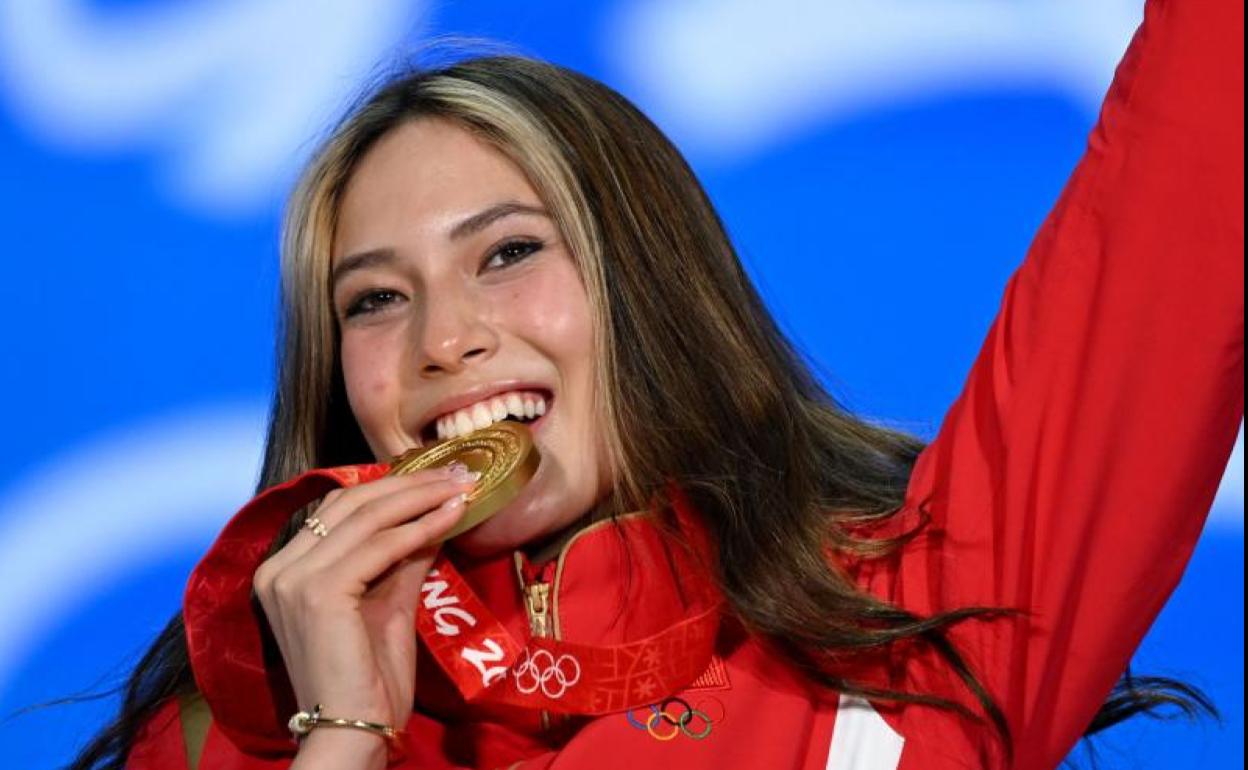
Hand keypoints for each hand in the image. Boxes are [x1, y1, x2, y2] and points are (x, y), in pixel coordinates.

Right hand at [253, 463, 476, 761]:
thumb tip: (434, 515)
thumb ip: (402, 558)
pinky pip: (380, 546)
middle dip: (409, 483)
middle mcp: (277, 568)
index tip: (437, 476)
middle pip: (350, 502)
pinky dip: (421, 526)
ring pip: (367, 517)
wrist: (354, 730)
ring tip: (461, 488)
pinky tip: (452, 516)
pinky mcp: (317, 594)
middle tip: (457, 473)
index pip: (338, 508)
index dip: (390, 486)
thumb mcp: (388, 602)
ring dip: (421, 497)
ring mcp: (292, 579)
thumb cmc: (369, 677)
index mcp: (283, 569)